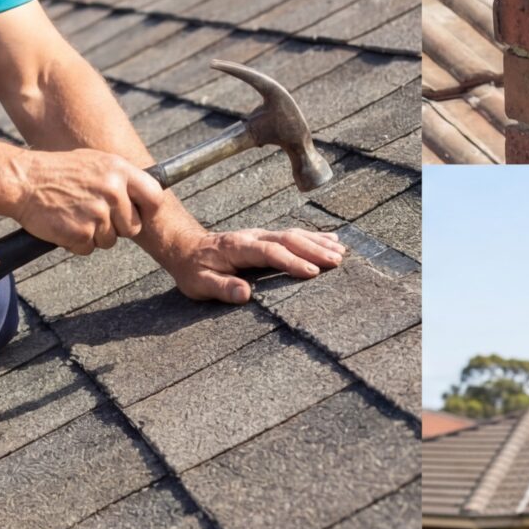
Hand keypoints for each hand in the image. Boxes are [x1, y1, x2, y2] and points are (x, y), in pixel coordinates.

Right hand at [0, 148, 165, 255]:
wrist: (23, 181)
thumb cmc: (58, 171)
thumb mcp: (94, 162)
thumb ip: (120, 177)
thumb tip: (143, 193)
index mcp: (119, 170)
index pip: (154, 196)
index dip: (148, 210)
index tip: (139, 214)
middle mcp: (112, 191)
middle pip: (133, 227)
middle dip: (117, 227)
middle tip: (95, 216)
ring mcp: (97, 213)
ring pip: (110, 240)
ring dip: (94, 235)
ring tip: (74, 215)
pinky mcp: (81, 233)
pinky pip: (89, 248)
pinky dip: (76, 243)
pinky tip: (64, 225)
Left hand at [162, 227, 345, 303]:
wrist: (187, 247)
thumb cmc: (194, 269)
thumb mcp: (199, 284)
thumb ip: (222, 288)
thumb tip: (244, 294)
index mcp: (238, 248)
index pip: (270, 252)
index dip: (292, 261)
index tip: (312, 272)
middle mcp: (253, 237)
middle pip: (288, 239)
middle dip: (314, 250)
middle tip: (336, 261)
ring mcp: (262, 235)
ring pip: (294, 235)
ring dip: (318, 242)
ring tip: (341, 253)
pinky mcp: (267, 237)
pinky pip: (294, 235)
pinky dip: (315, 237)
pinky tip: (333, 240)